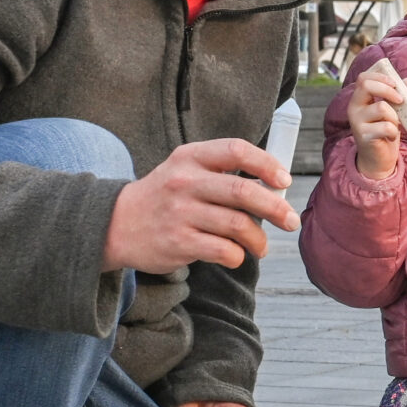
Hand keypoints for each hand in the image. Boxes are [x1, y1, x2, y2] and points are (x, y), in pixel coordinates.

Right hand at [102, 138, 297, 273]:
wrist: (116, 225)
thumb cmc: (165, 197)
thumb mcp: (185, 170)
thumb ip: (222, 172)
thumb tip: (275, 186)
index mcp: (190, 157)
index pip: (236, 150)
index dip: (267, 164)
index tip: (284, 180)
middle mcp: (184, 182)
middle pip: (242, 192)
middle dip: (275, 208)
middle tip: (290, 220)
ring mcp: (180, 213)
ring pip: (238, 225)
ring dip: (259, 239)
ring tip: (261, 246)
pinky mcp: (178, 242)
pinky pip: (224, 250)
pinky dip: (238, 255)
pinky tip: (236, 255)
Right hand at [347, 55, 406, 179]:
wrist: (378, 159)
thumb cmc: (384, 132)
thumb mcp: (392, 111)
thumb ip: (398, 96)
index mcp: (359, 99)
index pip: (363, 78)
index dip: (380, 77)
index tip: (395, 84)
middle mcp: (354, 108)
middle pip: (367, 86)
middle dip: (388, 91)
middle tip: (401, 100)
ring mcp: (356, 122)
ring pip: (381, 108)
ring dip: (394, 117)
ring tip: (393, 126)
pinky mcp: (363, 135)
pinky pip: (386, 126)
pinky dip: (394, 131)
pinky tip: (390, 137)